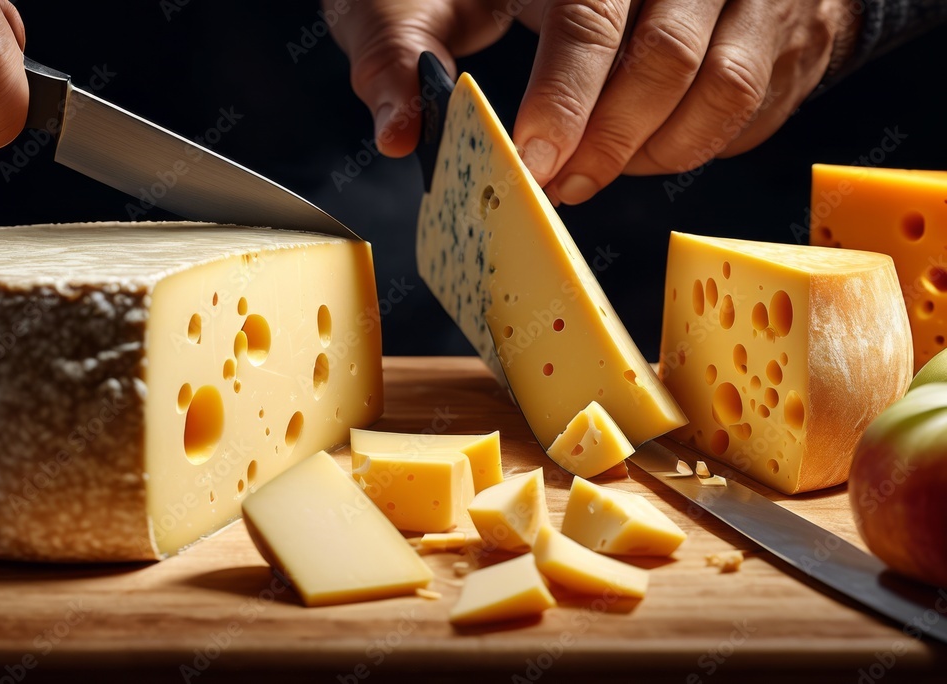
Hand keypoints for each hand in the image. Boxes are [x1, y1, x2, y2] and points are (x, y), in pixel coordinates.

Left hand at [325, 0, 859, 203]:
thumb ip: (399, 41)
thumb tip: (398, 132)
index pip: (590, 18)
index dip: (564, 101)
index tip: (534, 163)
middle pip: (668, 61)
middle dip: (609, 144)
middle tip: (563, 185)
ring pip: (725, 89)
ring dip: (660, 153)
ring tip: (604, 166)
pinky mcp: (791, 27)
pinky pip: (757, 105)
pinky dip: (704, 145)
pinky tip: (653, 144)